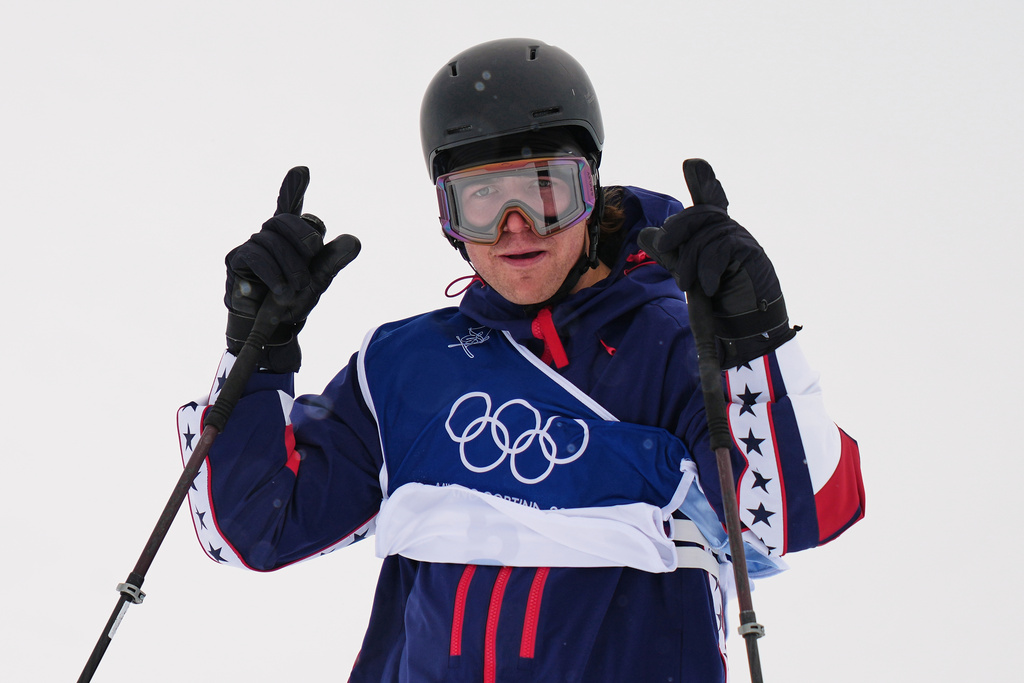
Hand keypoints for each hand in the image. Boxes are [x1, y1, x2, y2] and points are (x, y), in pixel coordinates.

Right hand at [224, 166, 360, 371]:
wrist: (271, 328)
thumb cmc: (294, 300)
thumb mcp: (319, 279)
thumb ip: (334, 259)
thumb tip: (355, 240)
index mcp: (291, 237)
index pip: (292, 207)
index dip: (294, 188)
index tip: (303, 171)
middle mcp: (270, 236)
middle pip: (284, 220)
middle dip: (303, 236)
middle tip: (314, 255)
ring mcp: (252, 246)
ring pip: (272, 241)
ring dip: (290, 265)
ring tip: (298, 287)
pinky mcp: (237, 261)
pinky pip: (256, 256)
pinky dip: (274, 273)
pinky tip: (282, 290)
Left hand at [637, 159, 794, 366]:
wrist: (745, 329)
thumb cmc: (719, 303)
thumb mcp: (688, 274)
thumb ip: (670, 253)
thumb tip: (645, 233)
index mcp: (716, 234)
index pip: (710, 200)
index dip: (703, 181)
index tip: (693, 164)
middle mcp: (731, 232)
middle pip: (700, 214)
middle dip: (677, 228)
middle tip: (663, 247)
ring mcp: (743, 241)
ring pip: (707, 234)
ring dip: (690, 260)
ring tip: (687, 284)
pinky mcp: (752, 254)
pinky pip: (723, 249)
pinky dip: (709, 269)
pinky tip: (709, 287)